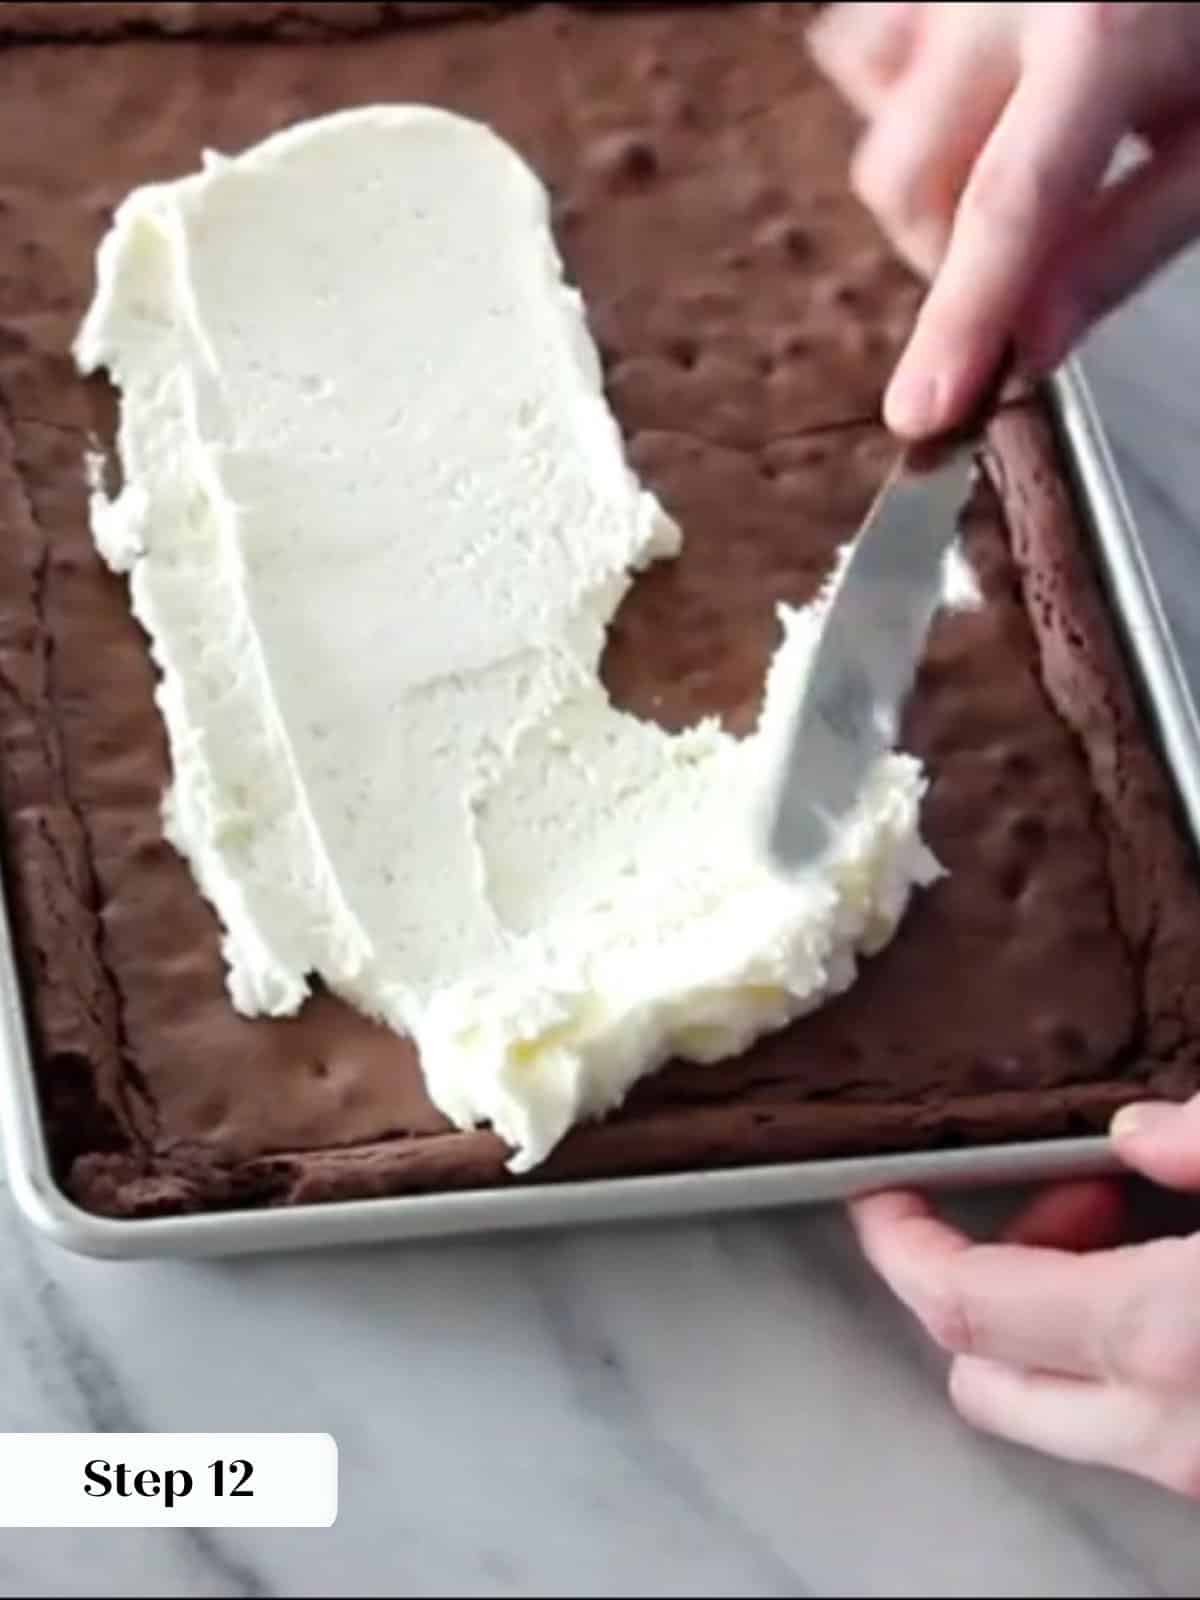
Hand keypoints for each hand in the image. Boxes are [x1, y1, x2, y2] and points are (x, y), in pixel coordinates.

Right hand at [808, 2, 1199, 437]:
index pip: (1009, 207)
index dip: (959, 320)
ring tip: (1006, 149)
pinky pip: (860, 60)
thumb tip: (1032, 345)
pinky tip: (971, 97)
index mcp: (1101, 35)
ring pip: (873, 130)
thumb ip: (1131, 238)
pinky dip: (901, 108)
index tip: (923, 410)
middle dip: (942, 249)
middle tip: (1018, 254)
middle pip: (904, 180)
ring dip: (925, 179)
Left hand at [850, 1094, 1199, 1497]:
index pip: (962, 1300)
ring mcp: (1199, 1477)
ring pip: (1063, 1416)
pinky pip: (1133, 1427)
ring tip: (1122, 1226)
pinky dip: (1118, 1360)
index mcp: (1162, 1336)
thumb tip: (1133, 1132)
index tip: (878, 1194)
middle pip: (986, 1379)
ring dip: (1051, 1322)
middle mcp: (1169, 1433)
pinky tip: (1174, 1288)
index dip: (900, 1243)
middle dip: (973, 1286)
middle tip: (1040, 1198)